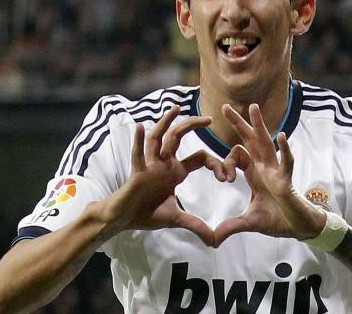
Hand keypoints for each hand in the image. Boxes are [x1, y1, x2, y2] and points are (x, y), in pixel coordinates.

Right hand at [94, 105, 224, 245]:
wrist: (123, 219)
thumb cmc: (147, 214)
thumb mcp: (177, 219)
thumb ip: (196, 226)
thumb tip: (215, 241)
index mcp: (176, 171)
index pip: (200, 157)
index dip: (216, 164)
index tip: (228, 177)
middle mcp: (164, 163)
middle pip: (179, 138)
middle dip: (193, 126)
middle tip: (209, 119)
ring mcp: (150, 165)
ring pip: (159, 138)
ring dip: (166, 123)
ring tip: (176, 109)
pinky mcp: (137, 172)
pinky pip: (138, 154)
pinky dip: (139, 141)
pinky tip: (141, 127)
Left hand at [213, 104, 325, 246]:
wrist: (298, 228)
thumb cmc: (277, 220)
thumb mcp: (249, 222)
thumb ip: (230, 227)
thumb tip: (212, 239)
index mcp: (254, 173)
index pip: (236, 156)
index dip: (226, 163)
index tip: (224, 178)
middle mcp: (264, 167)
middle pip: (250, 140)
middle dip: (238, 124)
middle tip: (225, 106)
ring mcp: (276, 172)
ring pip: (267, 143)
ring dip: (260, 125)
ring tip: (253, 108)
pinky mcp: (287, 181)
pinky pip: (286, 163)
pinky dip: (285, 150)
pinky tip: (282, 137)